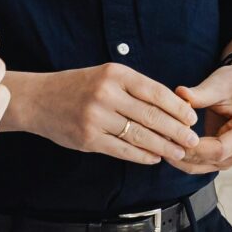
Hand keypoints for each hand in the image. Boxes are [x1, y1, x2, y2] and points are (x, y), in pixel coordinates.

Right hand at [5, 63, 200, 164]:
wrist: (38, 99)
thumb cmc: (79, 86)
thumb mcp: (106, 75)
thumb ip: (135, 88)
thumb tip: (173, 107)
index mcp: (115, 74)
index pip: (156, 92)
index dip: (178, 108)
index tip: (192, 118)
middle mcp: (106, 94)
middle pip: (151, 115)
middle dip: (176, 130)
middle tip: (193, 139)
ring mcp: (96, 117)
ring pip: (139, 135)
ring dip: (163, 146)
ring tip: (179, 152)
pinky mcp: (88, 138)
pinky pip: (122, 150)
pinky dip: (142, 155)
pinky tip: (155, 157)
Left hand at [170, 60, 231, 174]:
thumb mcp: (218, 84)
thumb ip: (200, 94)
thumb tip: (179, 94)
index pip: (219, 150)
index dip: (193, 148)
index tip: (170, 137)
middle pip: (209, 161)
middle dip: (182, 153)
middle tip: (158, 141)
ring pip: (202, 167)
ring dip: (180, 159)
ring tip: (159, 144)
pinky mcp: (223, 157)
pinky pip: (201, 164)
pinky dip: (184, 158)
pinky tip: (168, 146)